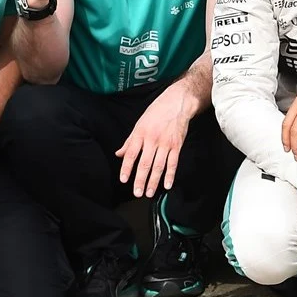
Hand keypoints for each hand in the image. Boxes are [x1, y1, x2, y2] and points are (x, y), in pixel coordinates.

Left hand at [117, 82, 192, 196]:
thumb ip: (129, 141)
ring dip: (154, 181)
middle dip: (141, 180)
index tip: (124, 180)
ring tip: (150, 193)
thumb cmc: (157, 112)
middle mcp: (152, 140)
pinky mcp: (177, 145)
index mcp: (140, 134)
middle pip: (145, 164)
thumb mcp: (139, 124)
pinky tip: (167, 185)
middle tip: (137, 193)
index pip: (131, 154)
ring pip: (159, 166)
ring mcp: (165, 143)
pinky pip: (173, 163)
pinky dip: (170, 175)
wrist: (177, 103)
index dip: (126, 168)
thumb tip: (119, 154)